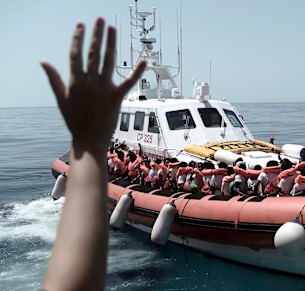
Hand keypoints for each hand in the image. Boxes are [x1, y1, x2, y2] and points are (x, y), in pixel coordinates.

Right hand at [41, 18, 145, 151]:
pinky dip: (137, 72)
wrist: (88, 140)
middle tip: (100, 19)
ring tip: (112, 28)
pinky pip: (128, 82)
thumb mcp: (61, 98)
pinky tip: (144, 60)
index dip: (78, 38)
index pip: (76, 54)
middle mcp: (89, 82)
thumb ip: (54, 78)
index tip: (81, 25)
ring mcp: (103, 89)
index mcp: (75, 81)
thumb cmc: (75, 120)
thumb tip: (44, 61)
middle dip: (97, 35)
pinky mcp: (117, 97)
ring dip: (111, 43)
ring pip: (108, 61)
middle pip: (93, 53)